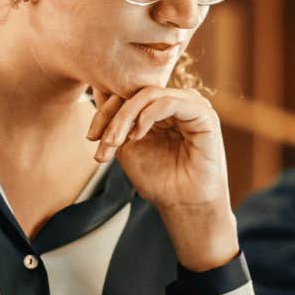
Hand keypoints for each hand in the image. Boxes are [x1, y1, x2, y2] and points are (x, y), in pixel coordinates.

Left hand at [88, 87, 237, 269]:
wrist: (183, 204)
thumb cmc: (159, 179)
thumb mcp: (127, 146)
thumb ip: (116, 121)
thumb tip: (96, 90)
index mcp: (161, 108)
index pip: (129, 94)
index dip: (105, 111)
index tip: (91, 137)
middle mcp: (177, 101)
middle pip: (136, 91)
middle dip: (113, 115)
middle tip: (102, 141)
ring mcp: (191, 105)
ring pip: (149, 94)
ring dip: (125, 117)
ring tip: (115, 141)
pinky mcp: (203, 114)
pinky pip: (169, 102)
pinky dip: (147, 116)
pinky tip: (138, 135)